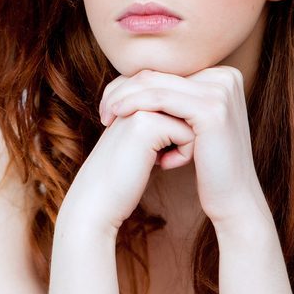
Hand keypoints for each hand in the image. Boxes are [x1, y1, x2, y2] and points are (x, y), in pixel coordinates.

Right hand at [61, 100, 194, 232]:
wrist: (98, 200)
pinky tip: (162, 165)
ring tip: (160, 160)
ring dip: (184, 145)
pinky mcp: (147, 124)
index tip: (155, 151)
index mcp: (130, 94)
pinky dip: (182, 155)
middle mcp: (133, 95)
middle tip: (159, 157)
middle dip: (182, 135)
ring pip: (191, 120)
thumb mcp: (143, 141)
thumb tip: (195, 116)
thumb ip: (162, 120)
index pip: (178, 104)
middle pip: (186, 109)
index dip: (176, 131)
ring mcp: (139, 107)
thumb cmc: (124, 176)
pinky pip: (189, 134)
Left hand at [99, 67, 268, 225]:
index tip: (109, 102)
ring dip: (124, 98)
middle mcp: (225, 76)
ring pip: (155, 84)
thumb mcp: (190, 126)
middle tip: (103, 109)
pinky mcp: (212, 109)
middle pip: (159, 74)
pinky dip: (135, 105)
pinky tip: (117, 116)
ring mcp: (221, 91)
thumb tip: (133, 82)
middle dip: (124, 89)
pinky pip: (161, 99)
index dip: (131, 84)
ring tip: (106, 116)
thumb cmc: (207, 166)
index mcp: (221, 75)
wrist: (233, 199)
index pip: (164, 71)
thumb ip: (174, 100)